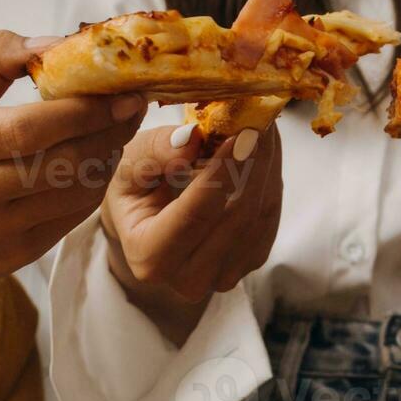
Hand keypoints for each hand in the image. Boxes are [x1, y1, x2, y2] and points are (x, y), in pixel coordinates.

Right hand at [0, 30, 141, 380]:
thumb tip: (54, 42)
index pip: (29, 127)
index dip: (84, 110)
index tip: (120, 91)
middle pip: (62, 160)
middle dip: (109, 130)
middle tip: (133, 106)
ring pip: (77, 191)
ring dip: (108, 157)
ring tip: (117, 131)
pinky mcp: (19, 254)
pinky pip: (74, 216)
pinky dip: (95, 186)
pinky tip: (98, 162)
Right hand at [101, 123, 281, 343]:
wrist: (146, 221)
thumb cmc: (133, 189)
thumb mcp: (130, 163)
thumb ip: (156, 151)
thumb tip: (192, 139)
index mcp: (150, 257)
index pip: (195, 216)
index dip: (220, 174)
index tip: (238, 135)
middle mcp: (189, 280)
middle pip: (236, 219)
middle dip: (252, 165)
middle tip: (260, 120)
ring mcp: (223, 277)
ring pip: (260, 218)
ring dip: (267, 169)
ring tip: (264, 127)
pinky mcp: (249, 264)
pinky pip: (270, 221)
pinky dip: (270, 182)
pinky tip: (265, 152)